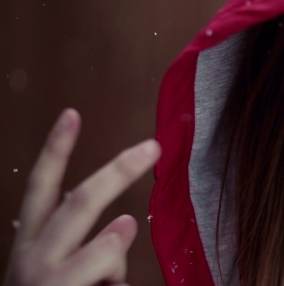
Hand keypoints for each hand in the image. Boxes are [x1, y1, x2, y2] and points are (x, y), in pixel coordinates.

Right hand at [3, 109, 160, 285]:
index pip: (41, 188)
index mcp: (33, 242)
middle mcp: (35, 258)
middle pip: (80, 203)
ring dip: (118, 251)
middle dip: (118, 171)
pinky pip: (117, 285)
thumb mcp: (51, 265)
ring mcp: (51, 282)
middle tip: (152, 146)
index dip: (55, 150)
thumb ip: (80, 240)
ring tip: (120, 243)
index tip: (72, 113)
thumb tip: (122, 226)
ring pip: (106, 250)